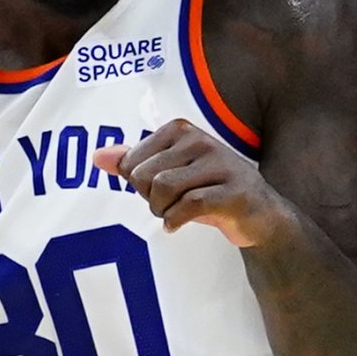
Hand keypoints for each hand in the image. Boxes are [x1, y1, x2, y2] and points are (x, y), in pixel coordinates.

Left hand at [92, 118, 292, 248]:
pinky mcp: (233, 191)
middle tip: (167, 206)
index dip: (137, 185)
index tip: (157, 191)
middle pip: (145, 176)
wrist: (259, 216)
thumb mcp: (168, 175)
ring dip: (162, 212)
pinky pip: (188, 205)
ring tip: (174, 215)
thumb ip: (133, 164)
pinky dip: (175, 221)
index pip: (132, 162)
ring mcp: (220, 164)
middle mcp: (201, 140)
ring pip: (164, 189)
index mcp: (181, 130)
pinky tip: (177, 225)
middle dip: (149, 200)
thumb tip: (97, 156)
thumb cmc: (208, 192)